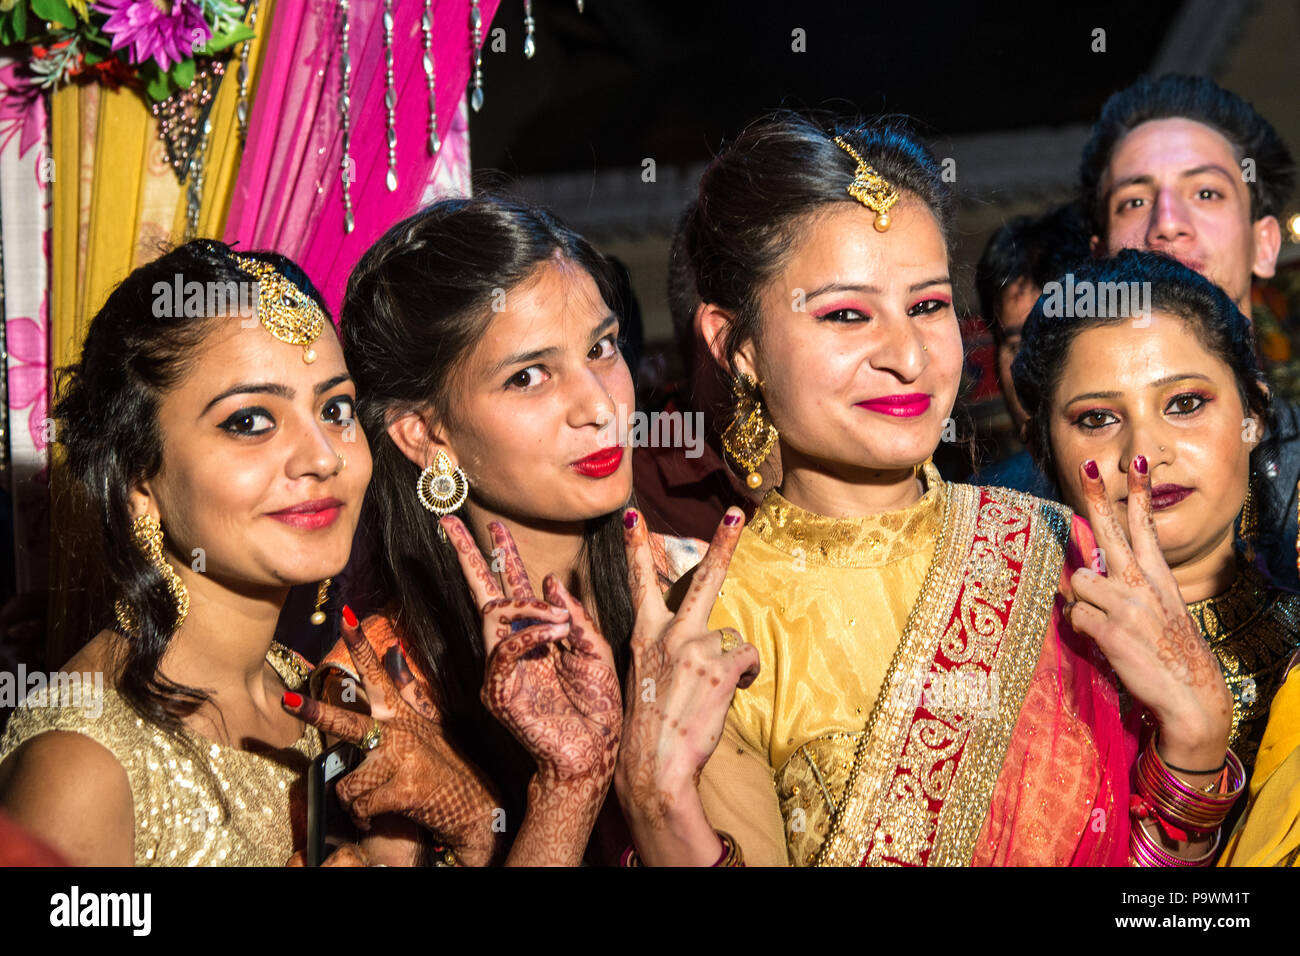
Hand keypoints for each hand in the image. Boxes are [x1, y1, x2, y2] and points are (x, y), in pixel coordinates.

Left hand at [282, 606, 503, 865]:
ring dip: (355, 801)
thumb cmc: (445, 768)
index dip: (361, 645)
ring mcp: (402, 760)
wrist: (475, 806)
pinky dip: (363, 817)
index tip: (345, 615)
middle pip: (348, 722)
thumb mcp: (428, 726)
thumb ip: (405, 695)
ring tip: (372, 803)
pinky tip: (378, 817)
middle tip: (289, 701)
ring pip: (348, 783)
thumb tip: (394, 649)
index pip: (378, 673)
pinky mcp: (403, 789)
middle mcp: (401, 732)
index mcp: (402, 715)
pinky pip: (360, 807)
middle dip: (317, 713)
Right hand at [441, 516, 621, 784]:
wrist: (593, 753)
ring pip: (495, 617)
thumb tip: (549, 579)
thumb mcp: (596, 651)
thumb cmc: (597, 708)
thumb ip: (575, 616)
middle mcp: (514, 647)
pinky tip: (556, 634)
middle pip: (484, 593)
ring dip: (528, 607)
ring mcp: (502, 669)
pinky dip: (531, 636)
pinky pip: (505, 650)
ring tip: (561, 621)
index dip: (501, 555)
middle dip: (469, 557)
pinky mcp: (499, 691)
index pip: (513, 587)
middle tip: (450, 523)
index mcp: (537, 635)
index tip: (492, 525)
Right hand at [615, 507, 758, 835]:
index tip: (633, 515)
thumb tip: (677, 631)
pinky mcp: (718, 667)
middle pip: (702, 578)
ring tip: (709, 691)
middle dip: (721, 542)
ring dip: (729, 661)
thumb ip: (657, 644)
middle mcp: (667, 633)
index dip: (636, 547)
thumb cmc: (648, 724)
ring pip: (731, 637)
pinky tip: (727, 693)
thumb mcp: (640, 674)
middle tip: (734, 513)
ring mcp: (693, 647)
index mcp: (643, 633)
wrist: (654, 765)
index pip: (639, 582)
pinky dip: (744, 675)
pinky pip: (747, 657)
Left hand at [1064, 456, 1231, 770]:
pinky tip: (1104, 642)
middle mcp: (1142, 583)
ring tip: (1106, 624)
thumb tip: (1087, 573)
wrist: (1191, 697)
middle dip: (1098, 498)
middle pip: (1109, 532)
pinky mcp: (1109, 628)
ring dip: (1083, 602)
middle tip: (1088, 466)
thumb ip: (1129, 588)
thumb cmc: (1170, 655)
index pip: (1145, 526)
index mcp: (1158, 577)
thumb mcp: (1159, 612)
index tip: (1136, 460)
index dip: (1138, 492)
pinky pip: (1074, 616)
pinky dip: (1081, 629)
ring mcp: (1126, 604)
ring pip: (1078, 582)